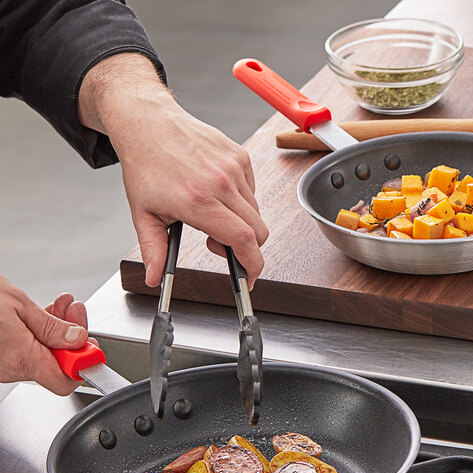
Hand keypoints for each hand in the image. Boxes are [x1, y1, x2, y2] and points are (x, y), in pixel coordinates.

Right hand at [0, 276, 89, 394]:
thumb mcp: (19, 306)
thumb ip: (51, 327)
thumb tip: (78, 340)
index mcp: (20, 359)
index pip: (64, 381)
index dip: (82, 364)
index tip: (92, 348)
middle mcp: (10, 369)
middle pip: (57, 363)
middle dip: (72, 336)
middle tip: (76, 313)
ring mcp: (3, 366)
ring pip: (44, 353)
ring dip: (57, 329)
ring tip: (62, 305)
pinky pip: (28, 349)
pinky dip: (40, 331)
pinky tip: (44, 312)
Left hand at [78, 54, 268, 288]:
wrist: (148, 122)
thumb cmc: (145, 165)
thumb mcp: (143, 213)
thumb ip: (154, 250)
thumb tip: (155, 279)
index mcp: (198, 201)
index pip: (243, 240)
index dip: (252, 264)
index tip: (249, 276)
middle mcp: (220, 183)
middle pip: (257, 230)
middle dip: (247, 248)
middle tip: (219, 245)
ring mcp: (233, 167)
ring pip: (256, 212)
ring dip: (242, 224)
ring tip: (214, 218)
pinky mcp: (240, 156)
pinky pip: (252, 191)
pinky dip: (242, 202)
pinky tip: (218, 196)